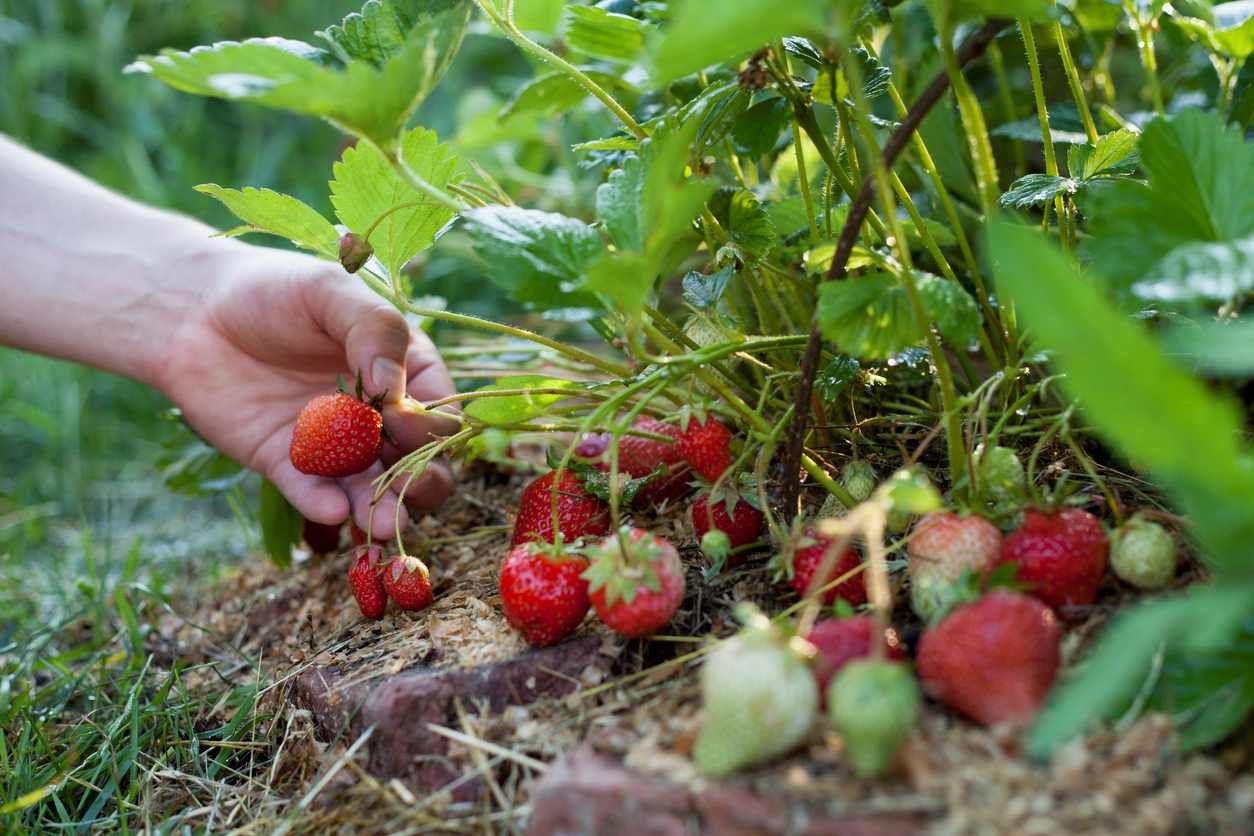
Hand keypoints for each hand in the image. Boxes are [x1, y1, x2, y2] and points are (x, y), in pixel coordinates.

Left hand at [154, 242, 456, 539]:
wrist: (191, 309)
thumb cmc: (273, 289)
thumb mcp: (332, 293)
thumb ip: (375, 332)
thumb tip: (395, 390)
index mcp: (403, 371)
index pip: (436, 410)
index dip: (431, 425)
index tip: (404, 420)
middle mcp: (375, 414)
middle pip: (417, 462)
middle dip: (420, 481)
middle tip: (410, 487)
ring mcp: (333, 444)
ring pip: (370, 488)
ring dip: (381, 509)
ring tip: (382, 524)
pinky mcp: (287, 464)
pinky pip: (312, 492)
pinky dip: (324, 505)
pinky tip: (331, 508)